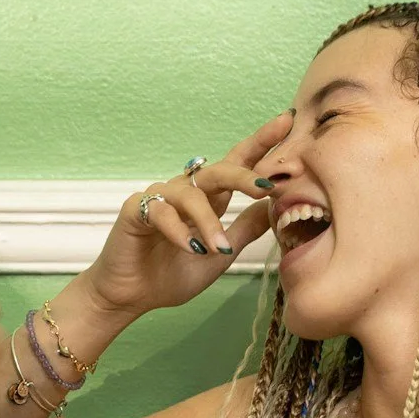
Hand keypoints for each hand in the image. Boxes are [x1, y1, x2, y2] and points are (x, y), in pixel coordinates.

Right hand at [76, 113, 290, 321]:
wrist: (132, 296)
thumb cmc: (172, 274)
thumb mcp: (221, 254)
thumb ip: (245, 229)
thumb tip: (274, 204)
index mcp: (210, 198)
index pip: (238, 164)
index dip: (261, 143)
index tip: (287, 122)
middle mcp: (186, 191)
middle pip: (219, 170)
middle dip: (245, 175)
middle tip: (266, 187)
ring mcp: (160, 198)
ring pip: (191, 194)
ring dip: (209, 222)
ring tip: (220, 248)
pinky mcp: (136, 210)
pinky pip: (161, 212)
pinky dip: (179, 230)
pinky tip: (190, 248)